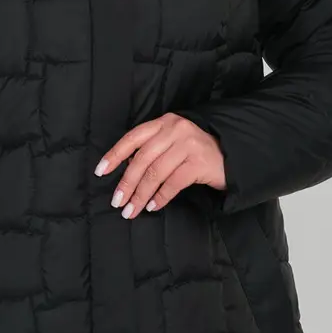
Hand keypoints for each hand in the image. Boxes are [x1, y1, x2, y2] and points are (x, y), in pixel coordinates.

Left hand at [94, 112, 225, 219]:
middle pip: (142, 159)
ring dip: (141, 195)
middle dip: (127, 183)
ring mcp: (189, 145)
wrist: (231, 155)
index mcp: (164, 122)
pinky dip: (161, 197)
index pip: (133, 138)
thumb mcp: (172, 143)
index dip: (114, 154)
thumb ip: (152, 151)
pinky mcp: (199, 163)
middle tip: (117, 202)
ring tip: (131, 210)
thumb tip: (125, 173)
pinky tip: (153, 206)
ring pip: (156, 173)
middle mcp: (175, 130)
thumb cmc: (195, 152)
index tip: (100, 171)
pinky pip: (173, 183)